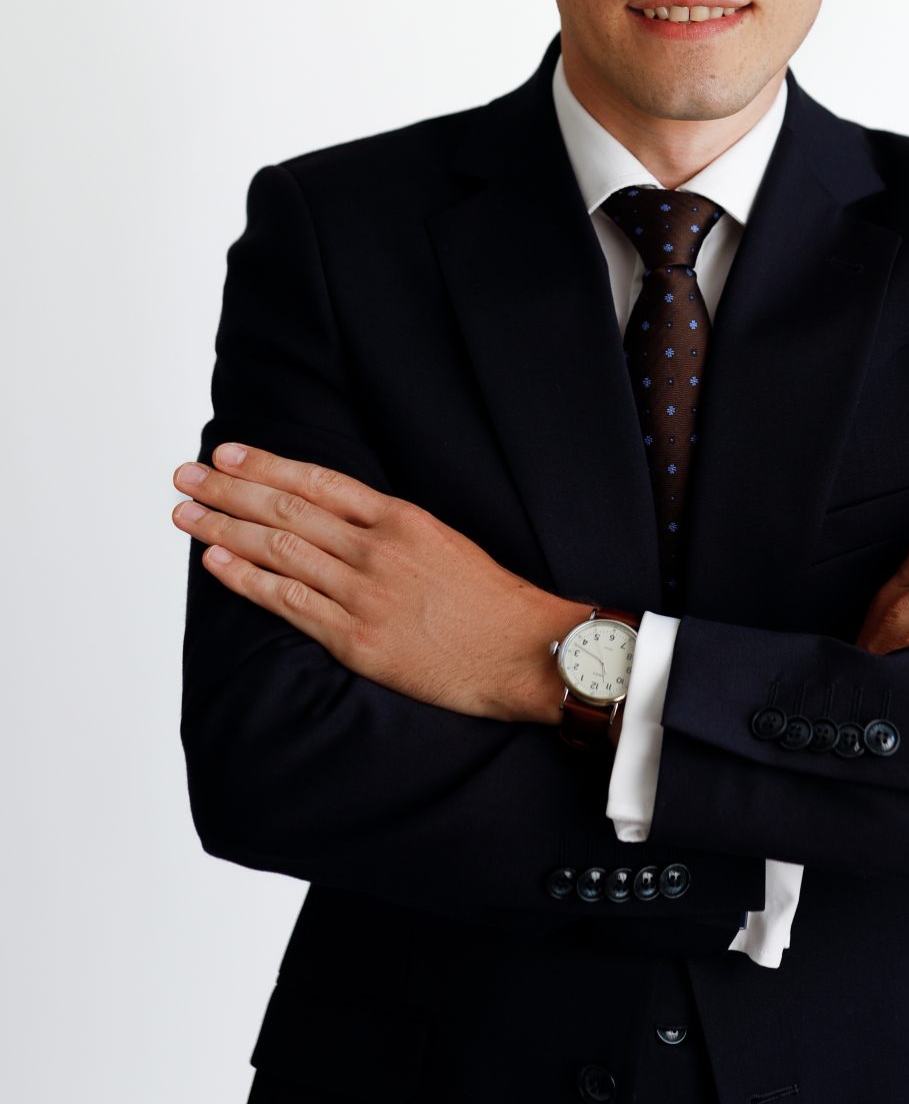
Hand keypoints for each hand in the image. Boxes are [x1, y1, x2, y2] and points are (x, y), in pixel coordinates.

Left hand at [171, 441, 583, 721]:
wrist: (527, 650)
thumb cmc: (492, 600)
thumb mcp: (446, 541)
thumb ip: (393, 529)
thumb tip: (340, 518)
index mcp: (401, 518)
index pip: (318, 482)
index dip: (266, 466)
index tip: (228, 454)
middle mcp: (376, 549)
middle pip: (287, 510)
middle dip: (229, 490)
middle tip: (186, 476)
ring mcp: (364, 594)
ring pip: (280, 550)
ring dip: (224, 530)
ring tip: (187, 514)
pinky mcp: (358, 639)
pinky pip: (289, 603)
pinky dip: (248, 579)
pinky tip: (217, 563)